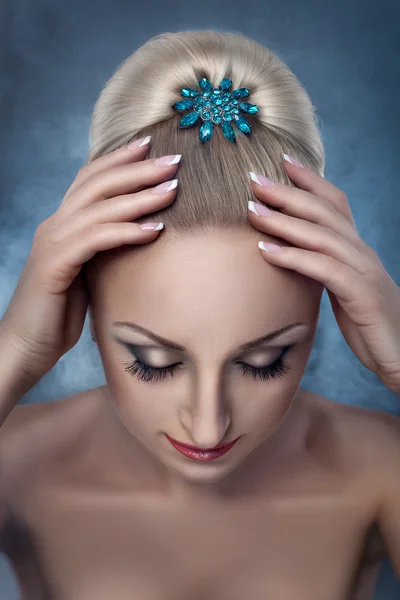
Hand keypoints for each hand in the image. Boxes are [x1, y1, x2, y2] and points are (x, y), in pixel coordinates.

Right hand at [1, 140, 179, 380]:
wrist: (25, 345)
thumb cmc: (59, 313)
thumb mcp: (87, 273)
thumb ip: (103, 250)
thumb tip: (138, 236)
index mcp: (62, 224)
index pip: (90, 179)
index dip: (119, 159)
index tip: (151, 145)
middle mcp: (55, 225)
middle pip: (98, 183)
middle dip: (137, 168)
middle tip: (173, 161)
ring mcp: (52, 242)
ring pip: (99, 207)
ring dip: (139, 197)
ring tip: (173, 189)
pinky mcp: (54, 264)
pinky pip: (96, 239)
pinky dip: (127, 231)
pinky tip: (155, 229)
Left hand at [247, 155, 399, 394]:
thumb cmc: (370, 325)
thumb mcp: (345, 291)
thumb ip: (326, 270)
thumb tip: (295, 259)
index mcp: (358, 250)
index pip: (335, 204)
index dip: (311, 180)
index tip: (282, 160)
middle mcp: (363, 254)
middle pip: (325, 212)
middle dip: (288, 193)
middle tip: (254, 179)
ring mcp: (365, 273)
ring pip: (323, 237)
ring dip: (284, 222)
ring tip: (252, 212)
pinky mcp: (364, 297)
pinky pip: (325, 271)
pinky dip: (294, 258)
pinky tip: (266, 251)